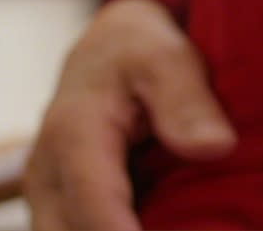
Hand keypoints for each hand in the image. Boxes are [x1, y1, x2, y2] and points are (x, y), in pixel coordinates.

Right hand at [25, 0, 234, 230]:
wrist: (104, 51)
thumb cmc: (137, 50)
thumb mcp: (165, 56)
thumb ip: (186, 100)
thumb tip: (215, 146)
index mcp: (72, 133)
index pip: (93, 201)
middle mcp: (47, 173)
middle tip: (182, 227)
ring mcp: (46, 196)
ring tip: (171, 224)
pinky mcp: (57, 210)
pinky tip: (157, 225)